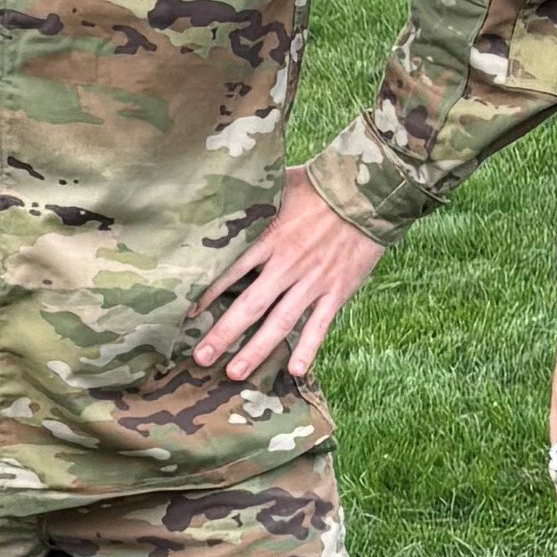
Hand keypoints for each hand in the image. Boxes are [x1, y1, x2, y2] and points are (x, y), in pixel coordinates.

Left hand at [193, 170, 384, 381]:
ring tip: (235, 373)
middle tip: (200, 358)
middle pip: (250, 306)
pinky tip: (295, 371)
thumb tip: (223, 187)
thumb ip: (255, 196)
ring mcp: (313, 282)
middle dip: (223, 334)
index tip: (186, 315)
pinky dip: (308, 349)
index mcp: (270, 239)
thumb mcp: (281, 183)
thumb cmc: (322, 184)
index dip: (207, 295)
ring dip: (256, 350)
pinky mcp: (337, 291)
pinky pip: (320, 325)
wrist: (369, 194)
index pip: (231, 273)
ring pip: (280, 323)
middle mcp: (288, 265)